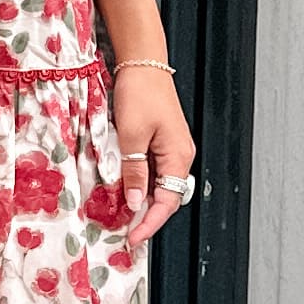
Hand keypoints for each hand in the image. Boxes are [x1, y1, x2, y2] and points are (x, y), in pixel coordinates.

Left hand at [110, 58, 194, 245]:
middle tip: (126, 234)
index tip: (134, 239)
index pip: (167, 201)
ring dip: (144, 202)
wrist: (143, 63)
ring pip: (160, 185)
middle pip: (167, 197)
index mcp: (178, 156)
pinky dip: (141, 184)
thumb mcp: (131, 136)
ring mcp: (172, 149)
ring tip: (124, 218)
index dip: (150, 223)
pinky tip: (126, 191)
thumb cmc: (139, 94)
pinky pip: (154, 171)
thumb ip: (134, 171)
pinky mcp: (162, 142)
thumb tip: (135, 202)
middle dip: (148, 217)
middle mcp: (180, 155)